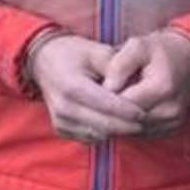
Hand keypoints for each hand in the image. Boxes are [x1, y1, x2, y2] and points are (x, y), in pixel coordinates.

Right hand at [27, 33, 148, 143]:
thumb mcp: (97, 51)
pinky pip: (89, 138)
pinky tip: (115, 123)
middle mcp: (64, 108)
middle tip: (145, 121)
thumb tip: (133, 87)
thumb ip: (116, 68)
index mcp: (72, 86)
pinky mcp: (61, 129)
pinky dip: (104, 132)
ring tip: (133, 122)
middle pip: (104, 126)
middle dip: (126, 125)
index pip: (107, 105)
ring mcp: (60, 121)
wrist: (45, 61)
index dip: (128, 111)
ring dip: (117, 131)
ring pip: (98, 135)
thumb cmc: (74, 53)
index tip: (144, 111)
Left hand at [102, 31, 189, 137]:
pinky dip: (131, 124)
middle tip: (99, 99)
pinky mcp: (171, 129)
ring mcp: (172, 122)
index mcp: (162, 88)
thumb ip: (120, 65)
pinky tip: (125, 110)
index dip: (105, 99)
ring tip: (111, 103)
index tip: (96, 89)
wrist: (188, 59)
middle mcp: (170, 110)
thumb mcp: (138, 46)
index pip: (123, 105)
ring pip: (133, 130)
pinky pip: (142, 133)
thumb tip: (107, 87)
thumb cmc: (160, 50)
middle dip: (110, 112)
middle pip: (127, 121)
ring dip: (120, 120)